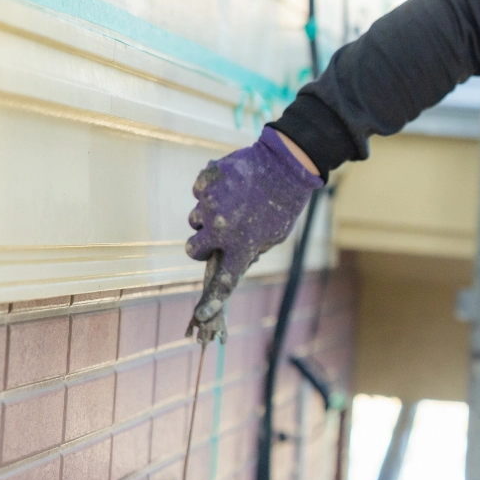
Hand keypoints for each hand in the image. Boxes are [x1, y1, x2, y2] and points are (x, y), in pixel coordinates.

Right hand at [186, 127, 322, 325]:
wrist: (286, 164)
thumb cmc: (285, 203)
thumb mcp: (275, 236)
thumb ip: (252, 250)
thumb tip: (232, 260)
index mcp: (241, 246)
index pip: (223, 281)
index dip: (212, 302)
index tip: (202, 315)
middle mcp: (220, 228)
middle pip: (193, 250)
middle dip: (202, 246)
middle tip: (215, 237)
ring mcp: (210, 204)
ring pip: (194, 220)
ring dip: (208, 217)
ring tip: (232, 204)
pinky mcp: (205, 182)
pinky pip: (198, 194)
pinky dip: (210, 192)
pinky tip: (230, 185)